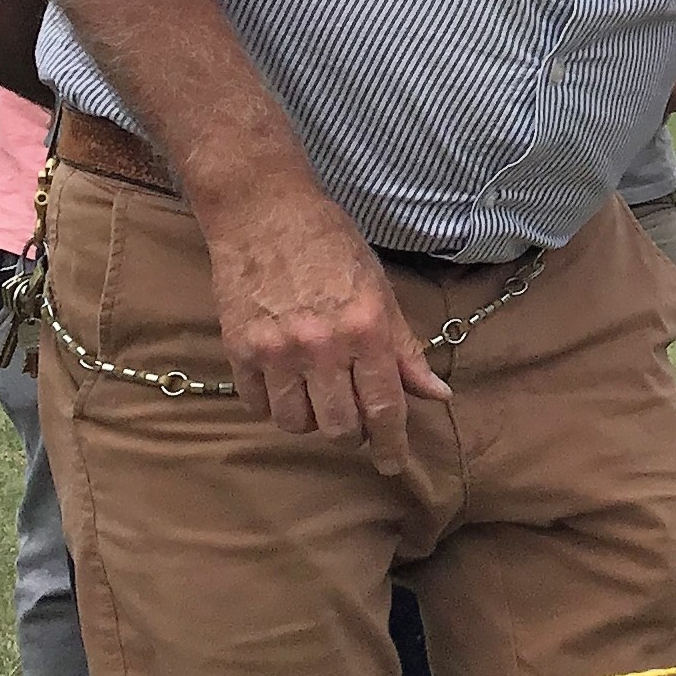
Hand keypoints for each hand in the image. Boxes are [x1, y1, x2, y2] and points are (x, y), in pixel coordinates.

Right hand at [203, 183, 451, 475]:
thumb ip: (405, 348)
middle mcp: (323, 346)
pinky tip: (284, 384)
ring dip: (312, 419)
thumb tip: (436, 393)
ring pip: (296, 423)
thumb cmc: (332, 244)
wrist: (265, 211)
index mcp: (366, 329)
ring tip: (318, 395)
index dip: (391, 444)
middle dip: (351, 432)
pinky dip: (274, 404)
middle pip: (339, 427)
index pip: (384, 407)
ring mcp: (277, 350)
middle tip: (354, 418)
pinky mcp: (240, 349)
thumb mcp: (381, 290)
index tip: (393, 463)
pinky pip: (258, 405)